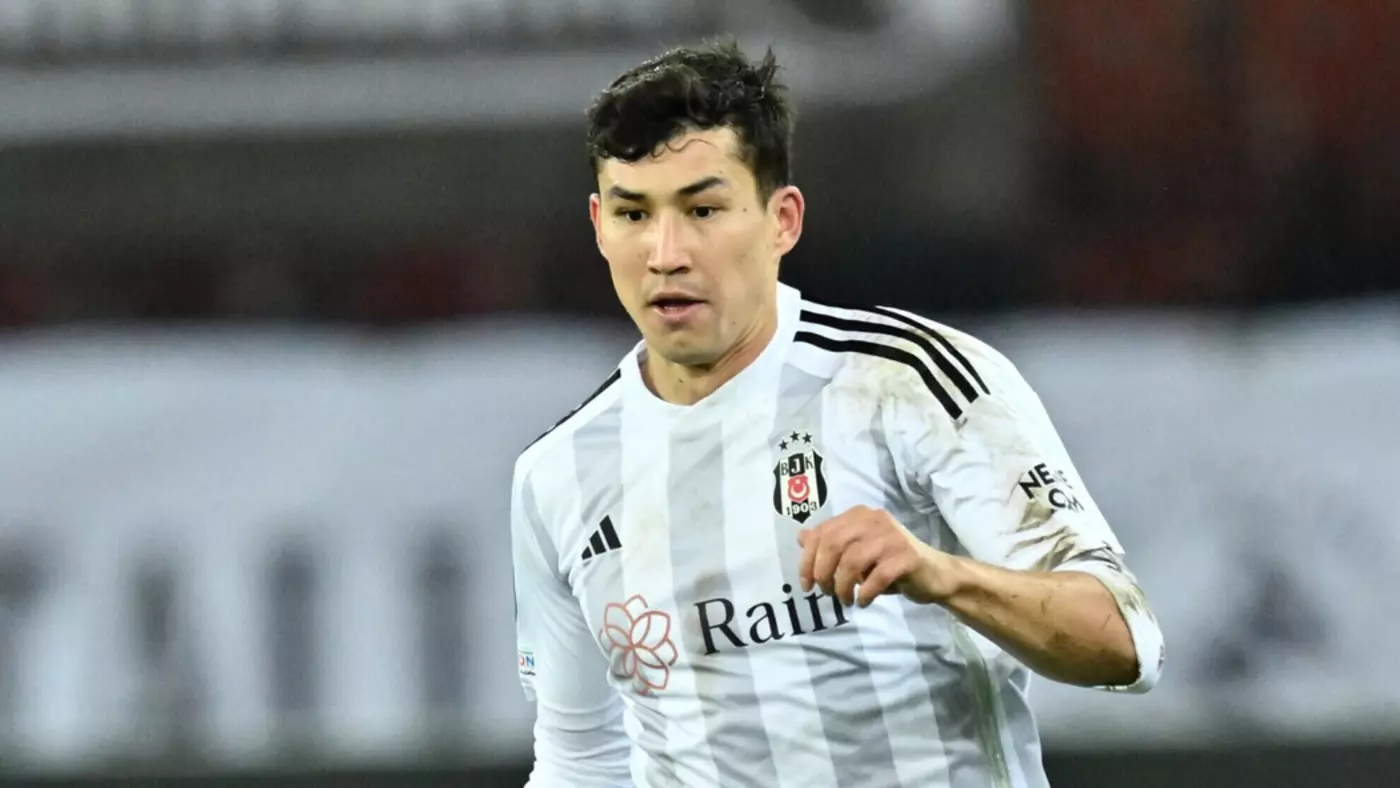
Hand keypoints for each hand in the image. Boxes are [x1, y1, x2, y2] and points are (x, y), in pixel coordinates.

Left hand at [797, 505, 958, 607]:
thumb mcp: (857, 551)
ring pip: (853, 560)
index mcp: (859, 515)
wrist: (934, 574)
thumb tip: (801, 537)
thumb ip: (831, 543)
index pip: (822, 532)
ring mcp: (892, 536)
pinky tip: (863, 602)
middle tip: (826, 593)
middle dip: (823, 573)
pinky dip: (865, 593)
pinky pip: (877, 577)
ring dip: (842, 586)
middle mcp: (874, 520)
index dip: (808, 560)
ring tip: (845, 600)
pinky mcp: (907, 556)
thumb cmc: (890, 563)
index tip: (807, 585)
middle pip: (834, 543)